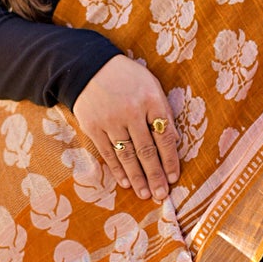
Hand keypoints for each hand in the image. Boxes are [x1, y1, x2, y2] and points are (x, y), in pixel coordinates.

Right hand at [72, 53, 180, 200]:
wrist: (88, 66)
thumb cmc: (127, 78)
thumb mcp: (151, 86)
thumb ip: (163, 112)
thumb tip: (174, 142)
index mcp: (151, 100)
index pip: (165, 136)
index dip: (170, 159)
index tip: (174, 177)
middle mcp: (131, 111)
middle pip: (146, 150)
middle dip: (155, 175)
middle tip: (162, 195)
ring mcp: (110, 120)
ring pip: (127, 155)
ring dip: (137, 178)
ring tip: (145, 194)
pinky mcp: (93, 127)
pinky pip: (108, 153)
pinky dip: (117, 169)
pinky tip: (126, 182)